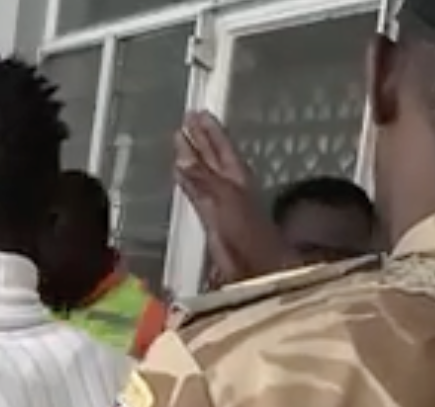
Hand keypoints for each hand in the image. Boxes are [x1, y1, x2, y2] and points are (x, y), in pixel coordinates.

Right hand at [174, 111, 298, 286]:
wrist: (255, 266)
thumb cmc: (247, 233)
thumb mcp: (224, 199)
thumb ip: (202, 179)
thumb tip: (181, 156)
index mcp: (235, 174)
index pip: (220, 144)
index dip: (209, 129)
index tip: (197, 112)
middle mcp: (228, 183)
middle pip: (211, 155)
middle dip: (199, 138)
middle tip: (187, 119)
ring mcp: (219, 200)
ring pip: (202, 171)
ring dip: (192, 157)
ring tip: (180, 141)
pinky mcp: (210, 218)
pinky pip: (195, 191)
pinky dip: (186, 180)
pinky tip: (179, 174)